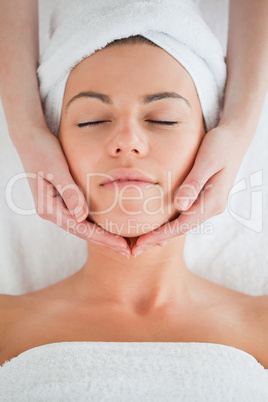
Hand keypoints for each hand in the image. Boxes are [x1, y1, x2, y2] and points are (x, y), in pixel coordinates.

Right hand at [16, 126, 130, 255]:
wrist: (30, 138)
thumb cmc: (42, 150)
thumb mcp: (56, 168)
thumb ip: (69, 192)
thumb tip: (81, 216)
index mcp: (49, 208)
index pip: (81, 229)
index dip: (103, 239)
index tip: (122, 247)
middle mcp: (53, 211)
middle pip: (83, 232)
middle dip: (106, 243)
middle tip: (129, 253)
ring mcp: (57, 206)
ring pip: (83, 226)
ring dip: (103, 236)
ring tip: (123, 245)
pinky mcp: (63, 199)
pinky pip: (82, 216)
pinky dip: (97, 223)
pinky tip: (110, 227)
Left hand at [131, 122, 252, 255]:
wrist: (235, 137)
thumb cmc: (221, 145)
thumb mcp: (207, 160)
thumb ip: (193, 183)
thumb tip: (179, 206)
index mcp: (213, 201)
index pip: (182, 224)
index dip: (160, 235)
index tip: (140, 243)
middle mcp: (212, 207)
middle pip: (180, 229)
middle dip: (157, 239)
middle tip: (134, 251)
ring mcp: (208, 204)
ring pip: (182, 224)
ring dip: (162, 234)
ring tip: (141, 242)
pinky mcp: (203, 198)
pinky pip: (185, 215)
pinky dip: (170, 223)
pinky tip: (157, 227)